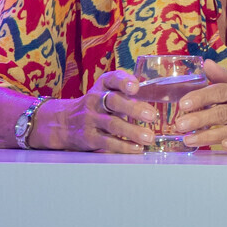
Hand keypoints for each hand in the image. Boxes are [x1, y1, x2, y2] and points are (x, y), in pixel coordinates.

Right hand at [40, 69, 156, 152]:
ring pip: (112, 124)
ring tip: (150, 138)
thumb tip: (161, 94)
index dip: (124, 82)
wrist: (65, 122)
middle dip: (134, 109)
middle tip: (153, 116)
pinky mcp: (89, 137)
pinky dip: (123, 146)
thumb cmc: (97, 105)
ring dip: (133, 131)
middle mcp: (95, 100)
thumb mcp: (107, 91)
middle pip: (114, 102)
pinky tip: (137, 148)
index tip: (135, 87)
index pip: (112, 79)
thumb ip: (127, 91)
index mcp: (102, 85)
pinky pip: (107, 142)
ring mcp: (91, 119)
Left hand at [169, 60, 226, 153]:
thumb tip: (205, 64)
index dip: (202, 97)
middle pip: (224, 112)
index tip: (183, 104)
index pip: (222, 91)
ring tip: (188, 140)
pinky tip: (224, 146)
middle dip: (200, 119)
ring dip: (209, 136)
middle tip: (180, 125)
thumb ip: (224, 77)